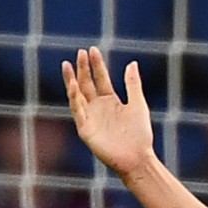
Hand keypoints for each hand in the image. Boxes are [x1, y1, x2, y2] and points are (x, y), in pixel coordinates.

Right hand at [62, 47, 154, 176]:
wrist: (138, 157)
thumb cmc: (140, 134)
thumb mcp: (137, 104)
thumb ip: (132, 84)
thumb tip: (132, 63)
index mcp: (111, 101)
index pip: (101, 78)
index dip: (96, 65)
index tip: (92, 50)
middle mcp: (98, 107)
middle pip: (87, 83)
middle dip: (83, 68)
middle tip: (80, 52)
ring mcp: (90, 117)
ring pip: (77, 95)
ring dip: (72, 80)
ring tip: (68, 64)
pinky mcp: (85, 128)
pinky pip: (78, 111)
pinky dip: (74, 98)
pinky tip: (73, 85)